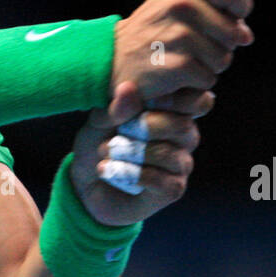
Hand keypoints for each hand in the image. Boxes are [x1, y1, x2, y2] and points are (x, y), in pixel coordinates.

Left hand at [68, 80, 214, 226]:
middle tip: (118, 133)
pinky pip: (163, 181)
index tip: (137, 105)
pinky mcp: (174, 188)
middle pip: (182, 127)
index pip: (188, 100)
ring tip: (105, 153)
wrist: (88, 184)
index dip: (165, 101)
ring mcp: (181, 162)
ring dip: (132, 153)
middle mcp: (183, 135)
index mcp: (171, 110)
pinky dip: (133, 174)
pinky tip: (110, 170)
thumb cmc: (98, 144)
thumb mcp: (100, 122)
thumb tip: (128, 88)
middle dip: (145, 128)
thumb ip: (116, 107)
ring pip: (169, 155)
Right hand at [111, 0, 252, 103]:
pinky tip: (174, 74)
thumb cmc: (152, 32)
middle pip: (234, 32)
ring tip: (180, 58)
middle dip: (221, 44)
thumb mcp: (176, 2)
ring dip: (208, 65)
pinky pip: (208, 79)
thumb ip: (214, 7)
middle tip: (191, 44)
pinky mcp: (178, 65)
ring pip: (224, 59)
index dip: (240, 8)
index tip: (231, 18)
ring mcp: (179, 35)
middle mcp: (181, 4)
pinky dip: (196, 82)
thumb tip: (245, 34)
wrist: (113, 59)